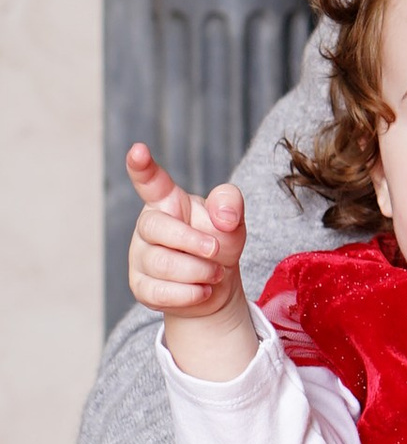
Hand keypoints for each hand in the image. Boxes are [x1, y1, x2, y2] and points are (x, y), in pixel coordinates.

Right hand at [126, 143, 254, 369]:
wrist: (215, 285)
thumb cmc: (218, 242)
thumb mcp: (231, 219)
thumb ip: (230, 204)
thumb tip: (225, 217)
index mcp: (167, 202)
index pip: (150, 181)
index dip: (142, 166)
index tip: (137, 149)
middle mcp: (148, 227)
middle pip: (157, 229)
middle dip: (192, 242)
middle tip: (217, 250)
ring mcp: (140, 257)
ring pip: (162, 264)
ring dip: (199, 271)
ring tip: (216, 272)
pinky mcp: (140, 286)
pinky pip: (160, 292)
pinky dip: (190, 294)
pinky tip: (203, 290)